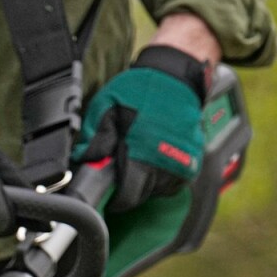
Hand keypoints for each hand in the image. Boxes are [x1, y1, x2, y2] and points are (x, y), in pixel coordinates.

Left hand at [73, 45, 208, 213]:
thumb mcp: (106, 108)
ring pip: (155, 192)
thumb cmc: (137, 90)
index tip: (107, 194)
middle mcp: (163, 163)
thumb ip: (94, 137)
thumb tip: (85, 163)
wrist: (176, 76)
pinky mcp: (191, 163)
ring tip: (136, 163)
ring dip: (144, 184)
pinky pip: (171, 185)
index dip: (114, 200)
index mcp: (140, 153)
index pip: (126, 197)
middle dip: (126, 191)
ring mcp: (180, 164)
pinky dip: (160, 179)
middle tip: (119, 175)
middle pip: (140, 197)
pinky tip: (153, 162)